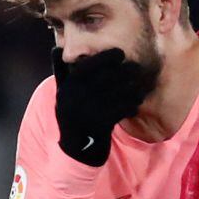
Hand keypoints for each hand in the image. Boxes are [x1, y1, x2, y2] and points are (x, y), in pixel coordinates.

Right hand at [52, 47, 148, 166]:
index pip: (87, 67)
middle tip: (136, 67)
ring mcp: (87, 112)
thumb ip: (60, 72)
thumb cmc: (71, 116)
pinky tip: (137, 102)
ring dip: (131, 88)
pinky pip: (120, 110)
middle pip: (104, 79)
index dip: (104, 58)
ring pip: (115, 94)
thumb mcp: (62, 94)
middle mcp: (75, 99)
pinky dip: (130, 105)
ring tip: (141, 84)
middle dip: (123, 71)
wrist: (76, 151)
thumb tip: (56, 47)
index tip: (120, 52)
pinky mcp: (100, 126)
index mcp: (66, 89)